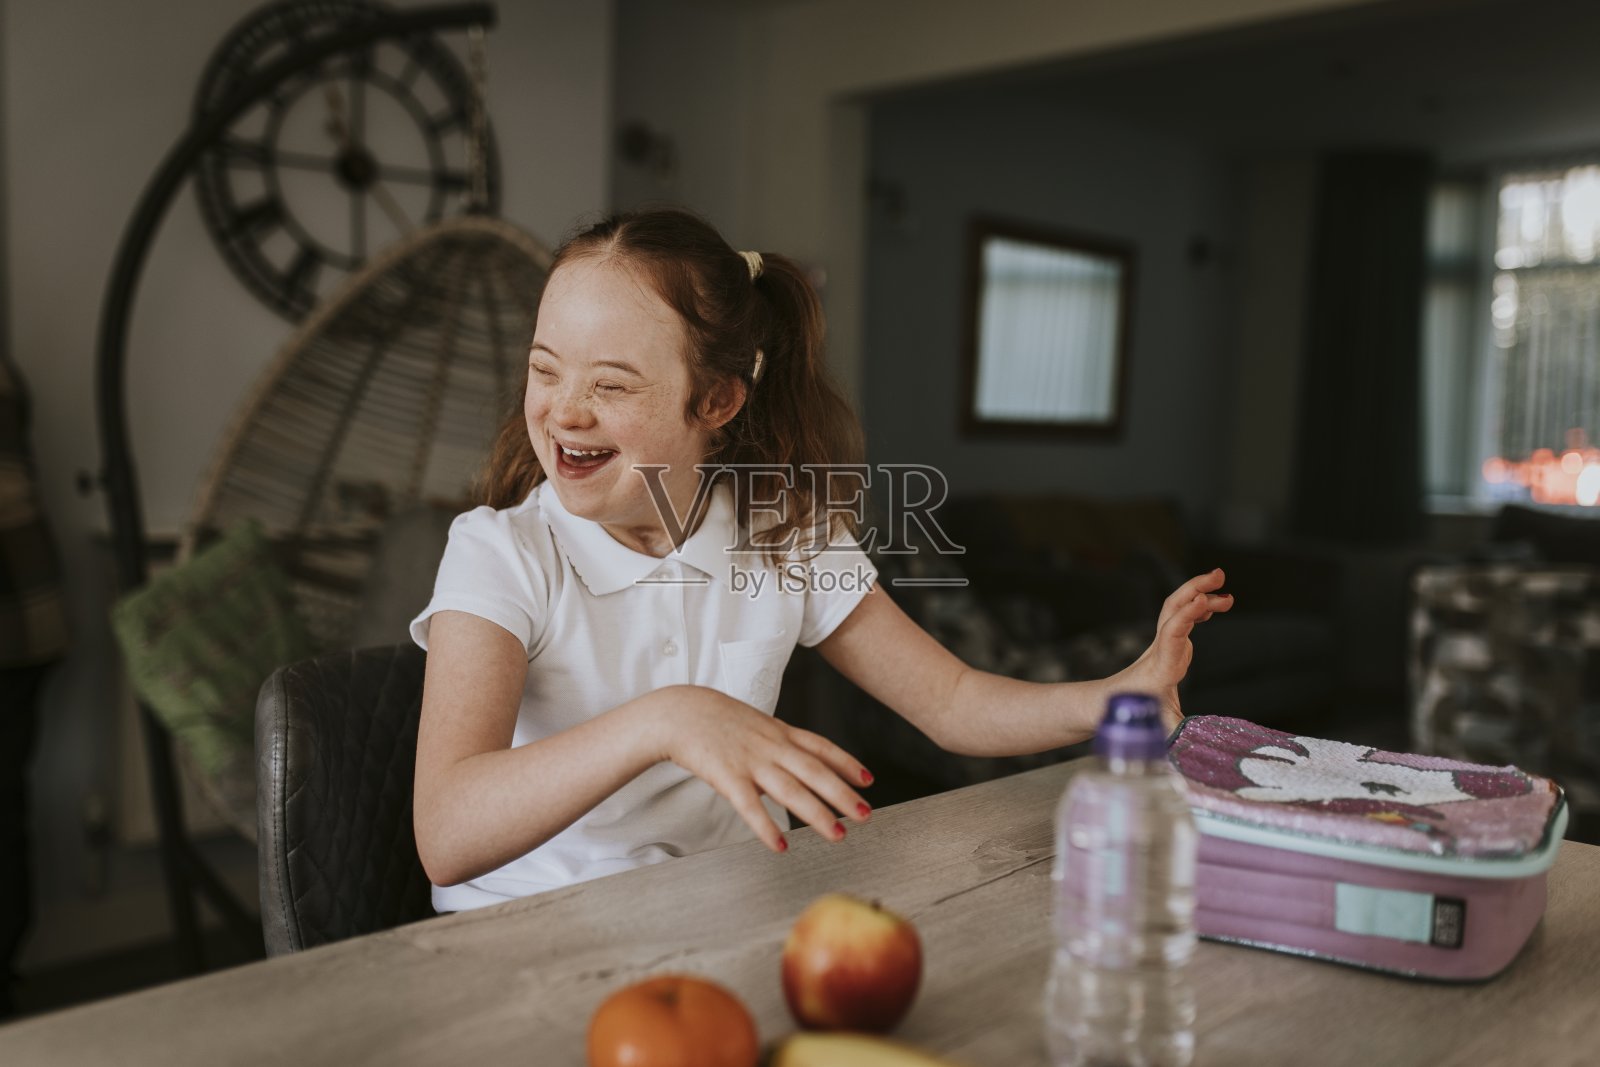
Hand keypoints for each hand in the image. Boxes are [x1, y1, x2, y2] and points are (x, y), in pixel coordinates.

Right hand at [654, 686, 872, 852]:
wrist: (680, 712)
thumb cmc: (717, 719)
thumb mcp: (757, 724)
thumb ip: (779, 743)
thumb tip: (800, 763)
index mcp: (780, 732)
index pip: (821, 748)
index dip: (847, 764)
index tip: (868, 781)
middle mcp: (772, 746)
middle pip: (815, 771)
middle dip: (843, 794)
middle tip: (865, 814)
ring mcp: (751, 761)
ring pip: (791, 790)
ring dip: (817, 814)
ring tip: (838, 835)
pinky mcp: (727, 776)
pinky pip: (750, 806)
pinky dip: (766, 827)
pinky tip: (780, 846)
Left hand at [1119, 568, 1233, 732]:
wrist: (1102, 706)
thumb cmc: (1127, 717)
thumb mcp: (1156, 729)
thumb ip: (1177, 735)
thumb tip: (1195, 748)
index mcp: (1160, 666)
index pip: (1173, 630)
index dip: (1189, 614)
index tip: (1205, 600)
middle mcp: (1160, 650)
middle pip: (1173, 608)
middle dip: (1195, 587)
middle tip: (1219, 575)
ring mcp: (1162, 646)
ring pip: (1177, 611)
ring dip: (1199, 595)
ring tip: (1227, 593)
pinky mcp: (1166, 648)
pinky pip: (1181, 621)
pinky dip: (1197, 610)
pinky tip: (1212, 608)